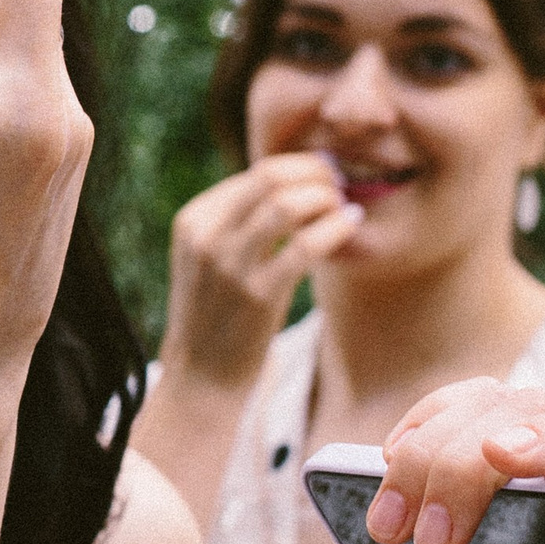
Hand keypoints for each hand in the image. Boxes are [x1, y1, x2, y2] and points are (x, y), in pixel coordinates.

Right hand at [158, 156, 360, 393]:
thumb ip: (239, 220)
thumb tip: (297, 182)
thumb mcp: (210, 257)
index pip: (256, 173)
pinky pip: (306, 244)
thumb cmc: (217, 312)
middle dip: (315, 174)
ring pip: (287, 205)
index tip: (326, 175)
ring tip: (344, 206)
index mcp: (193, 220)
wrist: (202, 375)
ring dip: (325, 198)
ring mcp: (229, 265)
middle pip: (270, 178)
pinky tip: (351, 224)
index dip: (301, 168)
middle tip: (341, 184)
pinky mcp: (257, 294)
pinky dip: (335, 227)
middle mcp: (206, 236)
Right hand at [361, 382, 544, 543]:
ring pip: (486, 406)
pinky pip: (455, 414)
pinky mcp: (500, 465)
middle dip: (463, 465)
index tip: (504, 458)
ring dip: (425, 450)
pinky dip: (416, 433)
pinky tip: (387, 473)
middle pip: (533, 418)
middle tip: (423, 543)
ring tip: (387, 526)